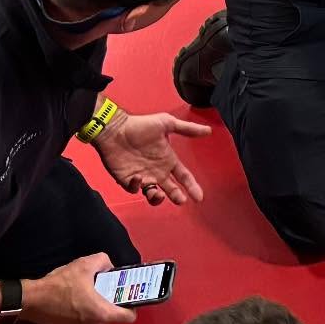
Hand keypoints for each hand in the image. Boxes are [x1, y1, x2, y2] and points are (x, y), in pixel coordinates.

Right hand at [20, 254, 135, 323]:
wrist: (31, 300)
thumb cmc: (61, 284)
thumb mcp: (87, 264)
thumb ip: (105, 261)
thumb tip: (109, 266)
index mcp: (101, 313)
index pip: (128, 317)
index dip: (133, 306)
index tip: (130, 295)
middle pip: (113, 317)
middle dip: (113, 303)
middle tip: (109, 289)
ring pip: (98, 319)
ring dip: (98, 307)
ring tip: (92, 292)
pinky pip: (85, 322)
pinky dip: (86, 312)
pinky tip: (78, 299)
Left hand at [93, 110, 210, 205]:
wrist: (115, 128)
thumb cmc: (141, 125)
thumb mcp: (167, 123)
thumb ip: (187, 129)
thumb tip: (208, 131)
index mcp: (168, 160)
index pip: (184, 177)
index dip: (192, 187)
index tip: (199, 198)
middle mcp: (157, 171)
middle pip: (170, 189)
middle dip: (176, 196)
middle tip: (181, 200)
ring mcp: (142, 176)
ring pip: (152, 194)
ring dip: (156, 198)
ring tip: (159, 195)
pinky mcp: (126, 179)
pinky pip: (134, 189)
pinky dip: (137, 187)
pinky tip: (140, 178)